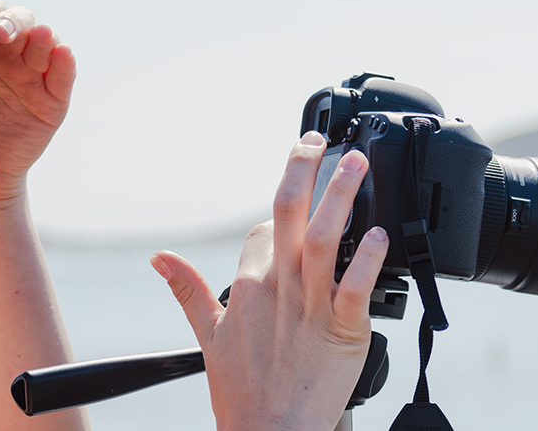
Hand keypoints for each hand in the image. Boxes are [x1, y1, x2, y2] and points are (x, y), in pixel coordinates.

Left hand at [0, 0, 75, 204]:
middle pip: (19, 23)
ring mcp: (34, 75)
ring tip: (39, 34)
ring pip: (43, 44)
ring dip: (42, 36)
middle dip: (12, 22)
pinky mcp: (53, 99)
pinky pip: (62, 77)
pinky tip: (62, 52)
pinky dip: (64, 63)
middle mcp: (12, 55)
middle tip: (1, 30)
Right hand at [150, 131, 389, 430]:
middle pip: (286, 211)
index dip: (277, 217)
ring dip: (340, 196)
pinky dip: (367, 258)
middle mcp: (277, 287)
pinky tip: (379, 236)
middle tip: (319, 142)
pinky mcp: (343, 328)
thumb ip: (186, 291)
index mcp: (246, 286)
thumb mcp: (207, 337)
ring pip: (322, 236)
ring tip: (358, 165)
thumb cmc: (243, 394)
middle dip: (303, 169)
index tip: (293, 214)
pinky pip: (356, 286)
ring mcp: (310, 305)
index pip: (261, 229)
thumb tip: (159, 258)